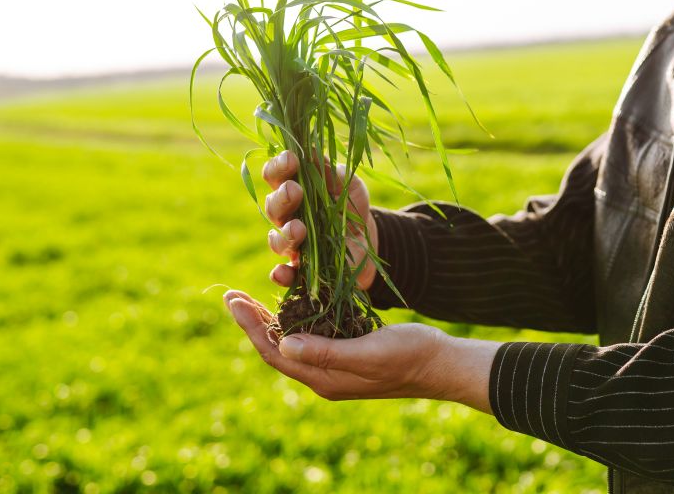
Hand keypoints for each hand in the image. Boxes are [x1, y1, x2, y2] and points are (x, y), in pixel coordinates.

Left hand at [224, 290, 497, 412]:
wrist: (442, 364)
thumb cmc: (409, 356)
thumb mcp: (368, 352)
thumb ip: (326, 351)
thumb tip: (283, 345)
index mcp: (323, 378)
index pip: (274, 353)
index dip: (250, 326)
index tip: (232, 299)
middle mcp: (323, 375)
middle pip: (275, 349)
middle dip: (251, 321)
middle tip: (231, 295)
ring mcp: (335, 365)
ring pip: (290, 343)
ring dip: (268, 320)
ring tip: (249, 297)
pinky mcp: (347, 351)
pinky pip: (310, 337)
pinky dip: (293, 319)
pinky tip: (288, 301)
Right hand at [261, 150, 377, 290]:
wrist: (368, 240)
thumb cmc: (350, 205)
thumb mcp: (348, 184)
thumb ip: (330, 171)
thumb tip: (313, 151)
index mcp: (293, 189)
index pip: (276, 176)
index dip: (279, 166)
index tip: (291, 158)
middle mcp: (287, 216)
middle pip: (272, 206)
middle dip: (281, 198)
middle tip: (294, 190)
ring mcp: (293, 244)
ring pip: (276, 240)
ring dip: (284, 234)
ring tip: (299, 228)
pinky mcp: (302, 269)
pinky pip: (286, 274)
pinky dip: (281, 274)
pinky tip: (281, 272)